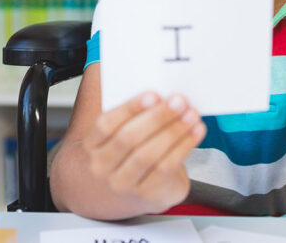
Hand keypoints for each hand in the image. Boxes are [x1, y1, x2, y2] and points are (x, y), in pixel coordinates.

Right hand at [82, 92, 206, 213]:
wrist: (115, 194)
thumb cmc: (120, 155)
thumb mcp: (113, 135)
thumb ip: (128, 114)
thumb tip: (156, 90)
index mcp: (90, 146)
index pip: (105, 125)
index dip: (129, 108)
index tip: (153, 94)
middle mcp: (102, 168)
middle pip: (129, 139)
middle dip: (157, 117)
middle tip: (178, 101)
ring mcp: (123, 184)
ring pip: (149, 155)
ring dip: (174, 131)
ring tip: (191, 114)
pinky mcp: (147, 195)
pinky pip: (166, 168)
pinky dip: (184, 147)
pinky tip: (194, 132)